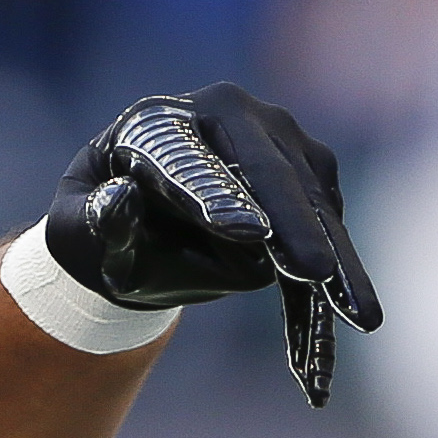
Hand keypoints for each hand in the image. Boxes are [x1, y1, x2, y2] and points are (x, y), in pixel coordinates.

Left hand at [42, 83, 380, 404]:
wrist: (141, 221)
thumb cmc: (100, 225)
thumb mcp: (76, 229)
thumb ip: (96, 219)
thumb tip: (116, 200)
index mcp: (163, 120)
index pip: (194, 165)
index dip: (220, 200)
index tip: (249, 237)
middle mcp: (232, 114)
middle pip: (271, 175)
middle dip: (297, 225)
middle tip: (315, 272)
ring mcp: (279, 140)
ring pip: (314, 204)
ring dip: (340, 261)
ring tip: (361, 316)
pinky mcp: (308, 174)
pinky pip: (327, 228)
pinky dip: (340, 279)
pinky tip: (354, 323)